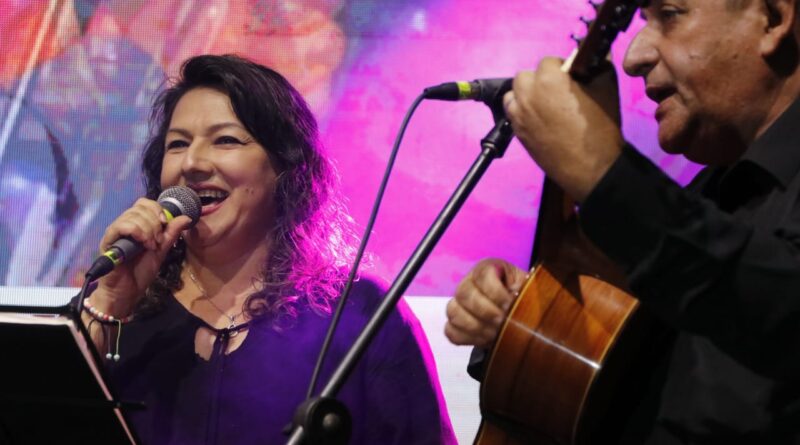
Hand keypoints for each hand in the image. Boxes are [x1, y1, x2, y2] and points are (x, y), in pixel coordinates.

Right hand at [92, 198, 192, 315]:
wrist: (128, 291)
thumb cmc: (141, 272)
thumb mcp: (161, 250)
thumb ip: (171, 233)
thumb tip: (187, 217)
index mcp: (137, 224)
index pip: (145, 203)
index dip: (157, 210)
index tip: (165, 224)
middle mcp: (124, 224)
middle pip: (140, 207)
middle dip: (155, 223)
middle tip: (158, 241)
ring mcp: (115, 232)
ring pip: (133, 215)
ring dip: (148, 230)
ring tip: (151, 246)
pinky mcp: (108, 240)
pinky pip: (121, 226)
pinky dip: (137, 232)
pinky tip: (143, 244)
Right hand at [445, 258, 527, 348]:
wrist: (517, 313)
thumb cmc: (523, 297)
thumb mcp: (528, 288)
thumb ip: (525, 291)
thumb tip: (519, 302)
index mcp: (487, 269)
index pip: (482, 275)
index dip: (496, 292)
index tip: (510, 305)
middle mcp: (468, 282)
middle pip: (464, 294)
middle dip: (486, 312)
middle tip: (502, 323)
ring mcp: (458, 303)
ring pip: (454, 312)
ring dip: (476, 327)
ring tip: (495, 334)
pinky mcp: (454, 323)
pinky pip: (451, 331)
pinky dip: (467, 338)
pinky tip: (484, 339)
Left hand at [504, 57, 624, 201]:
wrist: (592, 167)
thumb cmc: (601, 125)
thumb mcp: (606, 85)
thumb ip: (595, 63)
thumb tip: (589, 56)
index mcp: (549, 79)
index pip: (548, 61)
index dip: (561, 68)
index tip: (570, 78)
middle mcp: (528, 94)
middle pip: (525, 76)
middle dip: (539, 80)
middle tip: (556, 92)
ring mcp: (519, 115)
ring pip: (514, 95)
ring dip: (526, 95)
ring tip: (544, 105)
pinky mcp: (517, 132)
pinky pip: (513, 114)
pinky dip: (522, 113)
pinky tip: (539, 120)